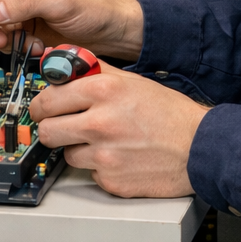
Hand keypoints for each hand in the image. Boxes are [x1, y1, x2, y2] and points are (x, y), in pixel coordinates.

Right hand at [0, 0, 144, 59]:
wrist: (111, 31)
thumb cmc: (95, 4)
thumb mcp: (60, 0)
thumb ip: (25, 3)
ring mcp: (22, 5)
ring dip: (0, 35)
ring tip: (16, 42)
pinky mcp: (26, 25)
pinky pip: (7, 35)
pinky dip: (15, 44)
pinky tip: (33, 46)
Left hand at [30, 66, 208, 197]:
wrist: (199, 147)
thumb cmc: (168, 113)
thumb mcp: (131, 80)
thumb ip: (92, 70)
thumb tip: (60, 61)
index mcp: (102, 91)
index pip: (46, 99)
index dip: (41, 105)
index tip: (43, 108)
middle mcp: (99, 123)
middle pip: (47, 130)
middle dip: (52, 128)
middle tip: (62, 126)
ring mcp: (104, 155)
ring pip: (66, 155)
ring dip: (78, 149)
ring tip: (101, 141)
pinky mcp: (111, 180)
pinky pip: (89, 173)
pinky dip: (99, 166)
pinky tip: (118, 156)